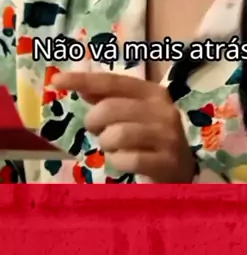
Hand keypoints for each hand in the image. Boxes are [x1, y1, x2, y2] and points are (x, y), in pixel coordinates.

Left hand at [52, 71, 195, 182]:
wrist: (181, 175)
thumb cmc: (150, 140)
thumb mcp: (133, 115)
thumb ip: (109, 99)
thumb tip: (80, 85)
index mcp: (153, 93)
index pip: (112, 81)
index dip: (83, 79)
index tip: (57, 79)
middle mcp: (163, 109)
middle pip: (110, 108)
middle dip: (94, 122)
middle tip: (97, 131)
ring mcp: (167, 135)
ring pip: (117, 134)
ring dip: (107, 145)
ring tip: (114, 148)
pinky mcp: (167, 161)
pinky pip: (128, 159)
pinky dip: (119, 162)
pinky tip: (125, 161)